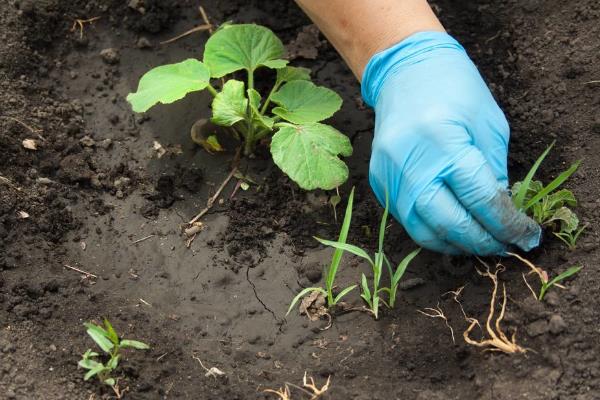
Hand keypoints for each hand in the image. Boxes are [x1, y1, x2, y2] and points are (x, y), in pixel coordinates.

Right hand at [362, 32, 540, 254]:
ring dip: (455, 244)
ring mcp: (389, 176)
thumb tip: (499, 214)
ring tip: (479, 242)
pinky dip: (432, 229)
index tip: (526, 236)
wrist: (404, 73)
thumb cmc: (454, 89)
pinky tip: (452, 227)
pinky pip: (407, 219)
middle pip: (450, 223)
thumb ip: (493, 173)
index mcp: (444, 143)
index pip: (481, 200)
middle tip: (503, 246)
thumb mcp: (489, 126)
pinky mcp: (378, 182)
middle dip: (482, 241)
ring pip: (423, 230)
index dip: (508, 224)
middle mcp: (410, 164)